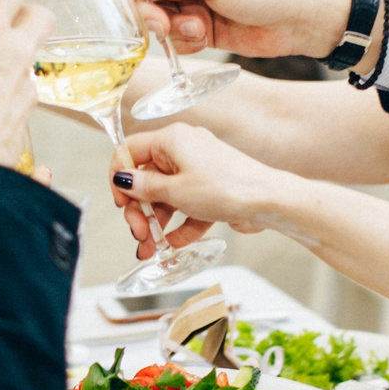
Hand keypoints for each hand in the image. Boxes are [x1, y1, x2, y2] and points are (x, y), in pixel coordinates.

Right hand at [107, 124, 291, 243]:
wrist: (268, 201)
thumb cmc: (226, 187)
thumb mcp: (175, 190)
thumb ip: (144, 188)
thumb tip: (123, 180)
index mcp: (172, 140)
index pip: (131, 150)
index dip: (120, 177)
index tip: (120, 202)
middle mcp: (184, 151)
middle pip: (147, 179)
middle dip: (140, 210)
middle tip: (139, 233)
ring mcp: (199, 171)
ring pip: (167, 197)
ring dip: (156, 223)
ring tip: (152, 249)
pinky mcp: (211, 190)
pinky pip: (187, 207)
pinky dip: (180, 225)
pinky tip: (173, 244)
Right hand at [124, 0, 353, 58]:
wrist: (302, 19)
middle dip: (147, 9)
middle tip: (161, 22)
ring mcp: (192, 0)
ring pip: (157, 17)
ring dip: (171, 27)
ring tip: (197, 27)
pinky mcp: (200, 27)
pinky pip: (175, 37)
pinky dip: (184, 41)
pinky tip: (205, 36)